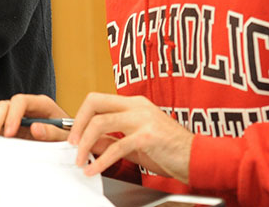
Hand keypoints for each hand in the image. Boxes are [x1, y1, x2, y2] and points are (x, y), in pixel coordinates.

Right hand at [0, 93, 70, 140]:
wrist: (74, 145)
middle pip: (5, 105)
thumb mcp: (67, 136)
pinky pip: (0, 128)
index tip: (10, 132)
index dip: (13, 115)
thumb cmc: (72, 137)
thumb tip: (35, 127)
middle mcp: (27, 108)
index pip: (21, 101)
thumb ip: (53, 132)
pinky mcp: (14, 129)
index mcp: (42, 104)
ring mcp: (18, 118)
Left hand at [68, 92, 192, 182]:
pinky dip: (101, 160)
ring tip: (80, 160)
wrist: (197, 158)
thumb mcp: (135, 142)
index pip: (97, 99)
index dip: (81, 115)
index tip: (73, 134)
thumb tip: (88, 142)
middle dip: (77, 123)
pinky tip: (94, 169)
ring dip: (85, 144)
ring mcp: (143, 119)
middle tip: (72, 143)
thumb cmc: (170, 150)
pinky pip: (117, 147)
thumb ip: (113, 139)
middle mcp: (137, 106)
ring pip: (101, 123)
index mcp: (134, 104)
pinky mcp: (148, 136)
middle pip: (95, 102)